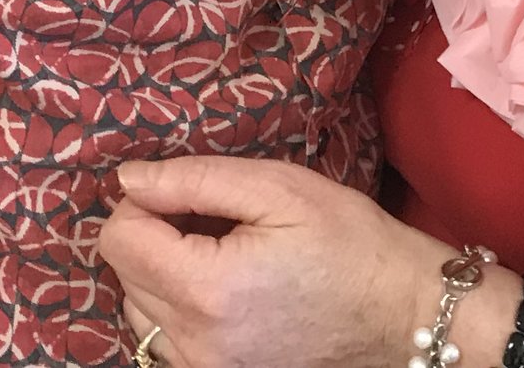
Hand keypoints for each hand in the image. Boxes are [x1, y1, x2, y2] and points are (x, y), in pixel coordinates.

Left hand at [99, 156, 443, 367]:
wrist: (404, 316)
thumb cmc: (351, 244)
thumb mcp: (280, 189)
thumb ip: (195, 180)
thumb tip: (129, 179)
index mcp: (207, 289)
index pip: (119, 238)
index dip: (144, 201)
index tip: (187, 193)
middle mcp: (196, 344)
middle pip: (124, 275)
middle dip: (155, 235)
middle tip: (213, 219)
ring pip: (140, 311)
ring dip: (163, 274)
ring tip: (222, 254)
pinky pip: (167, 341)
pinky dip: (180, 309)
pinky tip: (225, 290)